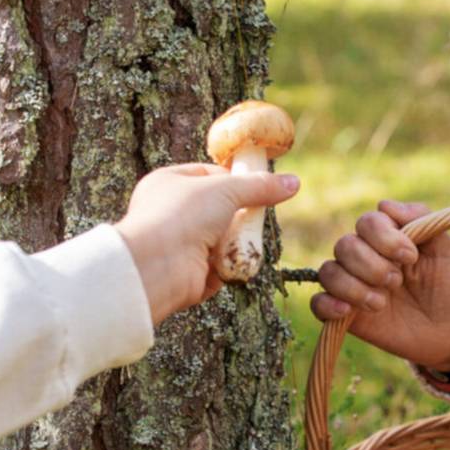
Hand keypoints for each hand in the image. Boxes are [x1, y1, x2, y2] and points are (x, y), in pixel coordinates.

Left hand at [115, 163, 300, 322]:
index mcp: (167, 183)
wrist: (156, 266)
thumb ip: (259, 186)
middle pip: (217, 211)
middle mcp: (170, 213)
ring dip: (234, 244)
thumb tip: (293, 182)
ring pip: (219, 241)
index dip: (233, 179)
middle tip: (258, 216)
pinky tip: (234, 265)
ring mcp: (178, 245)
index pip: (207, 174)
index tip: (257, 185)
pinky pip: (218, 269)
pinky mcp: (188, 274)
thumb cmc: (181, 215)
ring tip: (246, 242)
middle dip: (238, 216)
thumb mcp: (225, 190)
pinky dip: (228, 268)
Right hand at [306, 200, 449, 373]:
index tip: (412, 257)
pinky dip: (328, 304)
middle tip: (397, 282)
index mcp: (386, 237)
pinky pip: (318, 303)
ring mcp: (352, 284)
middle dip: (372, 266)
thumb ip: (420, 218)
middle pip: (344, 246)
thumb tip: (383, 205)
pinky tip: (349, 312)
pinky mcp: (345, 314)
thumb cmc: (448, 284)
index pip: (366, 223)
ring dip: (354, 287)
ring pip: (329, 272)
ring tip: (381, 303)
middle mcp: (364, 257)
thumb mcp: (444, 248)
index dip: (385, 239)